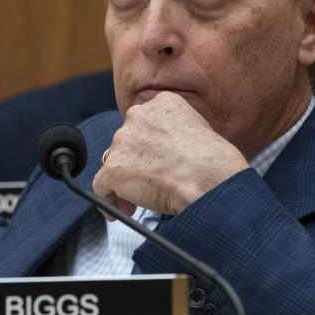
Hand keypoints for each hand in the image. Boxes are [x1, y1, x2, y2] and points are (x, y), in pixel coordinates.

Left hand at [92, 91, 248, 218]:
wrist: (211, 179)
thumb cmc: (213, 163)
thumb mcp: (197, 131)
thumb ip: (174, 133)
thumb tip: (165, 151)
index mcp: (162, 103)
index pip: (143, 124)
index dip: (145, 147)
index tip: (153, 162)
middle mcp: (138, 116)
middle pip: (126, 142)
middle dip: (134, 164)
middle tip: (147, 184)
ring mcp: (124, 141)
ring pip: (114, 162)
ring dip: (124, 181)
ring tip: (139, 201)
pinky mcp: (114, 167)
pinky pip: (100, 186)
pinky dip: (107, 199)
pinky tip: (120, 211)